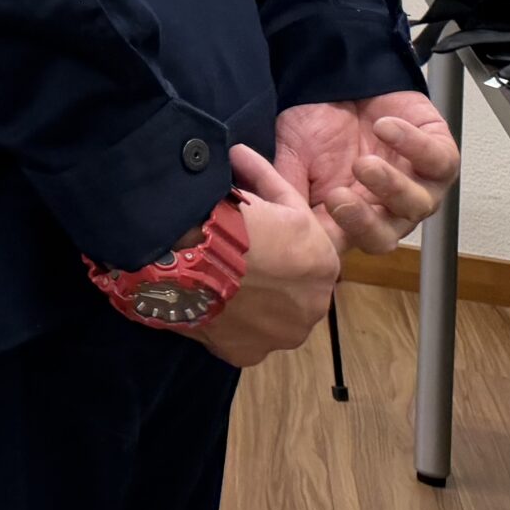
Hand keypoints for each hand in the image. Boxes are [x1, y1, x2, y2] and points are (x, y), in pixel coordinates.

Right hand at [185, 145, 342, 369]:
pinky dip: (222, 318)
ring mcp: (279, 335)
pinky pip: (235, 333)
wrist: (185, 254)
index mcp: (323, 263)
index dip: (274, 229)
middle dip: (267, 268)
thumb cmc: (228, 219)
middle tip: (227, 247)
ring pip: (265, 313)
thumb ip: (261, 184)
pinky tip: (201, 297)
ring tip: (209, 274)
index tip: (243, 216)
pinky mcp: (246, 353)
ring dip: (247, 297)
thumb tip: (241, 156)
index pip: (303, 243)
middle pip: (289, 284)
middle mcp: (313, 306)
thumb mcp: (256, 192)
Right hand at [275, 93, 459, 253]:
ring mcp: (417, 186)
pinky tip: (384, 127)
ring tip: (365, 164)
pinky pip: (438, 162)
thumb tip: (274, 216)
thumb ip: (285, 186)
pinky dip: (413, 146)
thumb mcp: (290, 153)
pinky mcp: (441, 155)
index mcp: (347, 217)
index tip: (304, 220)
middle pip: (383, 237)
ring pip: (416, 205)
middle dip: (364, 224)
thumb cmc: (316, 123)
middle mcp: (386, 210)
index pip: (339, 243)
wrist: (341, 80)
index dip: (325, 238)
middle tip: (339, 200)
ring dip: (390, 187)